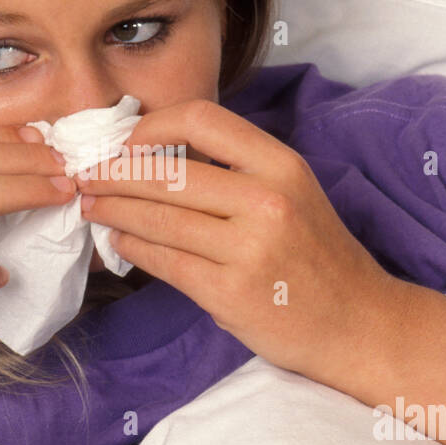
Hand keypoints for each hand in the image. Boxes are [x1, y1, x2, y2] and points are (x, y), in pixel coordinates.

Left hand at [75, 99, 400, 385]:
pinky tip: (118, 241)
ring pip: (158, 218)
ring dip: (113, 210)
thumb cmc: (318, 258)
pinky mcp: (230, 292)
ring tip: (91, 206)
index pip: (201, 119)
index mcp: (282, 165)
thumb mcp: (293, 193)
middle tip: (85, 176)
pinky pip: (164, 261)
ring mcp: (249, 248)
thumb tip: (155, 157)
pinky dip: (132, 247)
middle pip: (167, 172)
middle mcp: (267, 200)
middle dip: (113, 173)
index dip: (151, 126)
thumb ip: (237, 172)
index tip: (125, 142)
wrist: (360, 325)